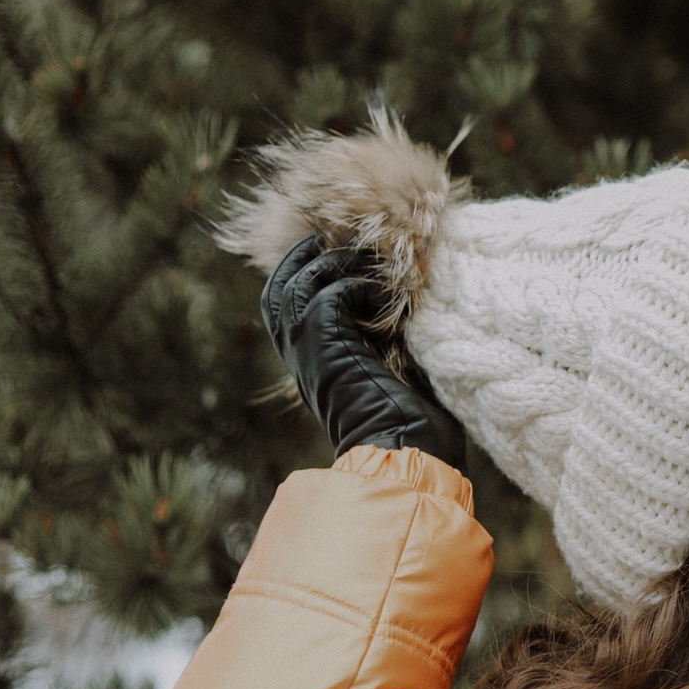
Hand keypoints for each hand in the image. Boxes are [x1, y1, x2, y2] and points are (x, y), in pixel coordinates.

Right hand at [261, 237, 467, 468]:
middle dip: (302, 258)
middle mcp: (300, 355)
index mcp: (311, 361)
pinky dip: (356, 285)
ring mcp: (307, 350)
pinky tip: (385, 297)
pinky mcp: (326, 346)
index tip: (331, 254)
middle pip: (277, 289)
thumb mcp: (392, 369)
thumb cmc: (412, 422)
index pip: (283, 307)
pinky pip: (330, 295)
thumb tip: (404, 306)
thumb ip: (383, 337)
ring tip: (367, 261)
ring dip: (333, 265)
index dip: (300, 274)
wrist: (407, 449)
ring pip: (297, 284)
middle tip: (331, 239)